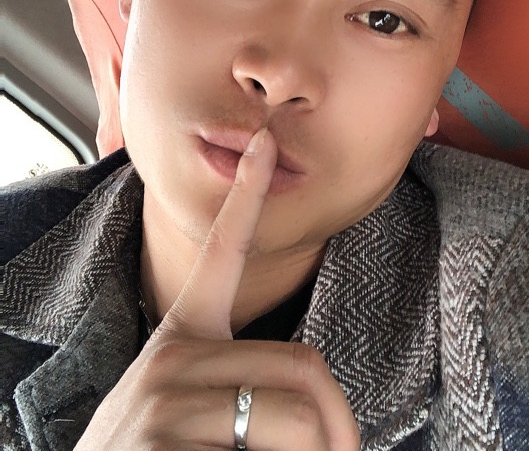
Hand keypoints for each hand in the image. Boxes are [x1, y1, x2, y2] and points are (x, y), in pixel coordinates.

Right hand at [75, 128, 359, 450]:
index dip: (247, 192)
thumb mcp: (195, 404)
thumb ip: (243, 380)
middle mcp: (169, 354)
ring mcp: (161, 400)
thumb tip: (320, 407)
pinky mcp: (159, 445)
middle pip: (302, 364)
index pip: (223, 249)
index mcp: (184, 334)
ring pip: (295, 417)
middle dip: (336, 421)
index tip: (264, 140)